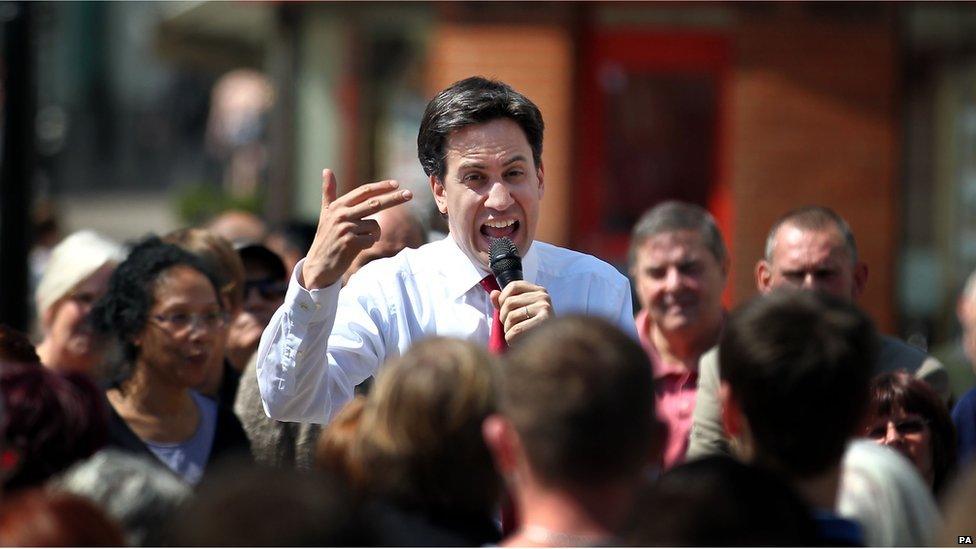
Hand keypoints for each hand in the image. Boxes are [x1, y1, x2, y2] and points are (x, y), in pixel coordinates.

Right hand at [302, 169, 412, 288]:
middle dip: (394, 198)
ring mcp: (346, 228)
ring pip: (375, 225)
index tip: (396, 184)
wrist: (319, 264)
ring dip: (374, 234)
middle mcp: (341, 214)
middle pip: (374, 203)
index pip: (363, 191)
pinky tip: (357, 248)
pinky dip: (369, 244)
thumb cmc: (326, 238)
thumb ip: (328, 192)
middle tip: (410, 194)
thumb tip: (327, 169)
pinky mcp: (350, 242)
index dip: (381, 187)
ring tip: (359, 240)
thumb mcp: (325, 213)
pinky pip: (372, 239)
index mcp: (338, 206)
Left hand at [491, 281, 553, 343]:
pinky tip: (517, 342)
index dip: (502, 298)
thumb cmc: (532, 330)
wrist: (550, 348)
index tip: (504, 311)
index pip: (513, 286)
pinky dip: (511, 339)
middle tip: (509, 327)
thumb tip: (493, 294)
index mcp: (538, 291)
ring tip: (514, 335)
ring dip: (507, 330)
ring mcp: (545, 308)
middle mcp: (543, 296)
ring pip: (511, 316)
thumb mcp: (518, 312)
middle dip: (503, 317)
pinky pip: (517, 329)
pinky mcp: (545, 322)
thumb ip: (504, 302)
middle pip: (509, 302)